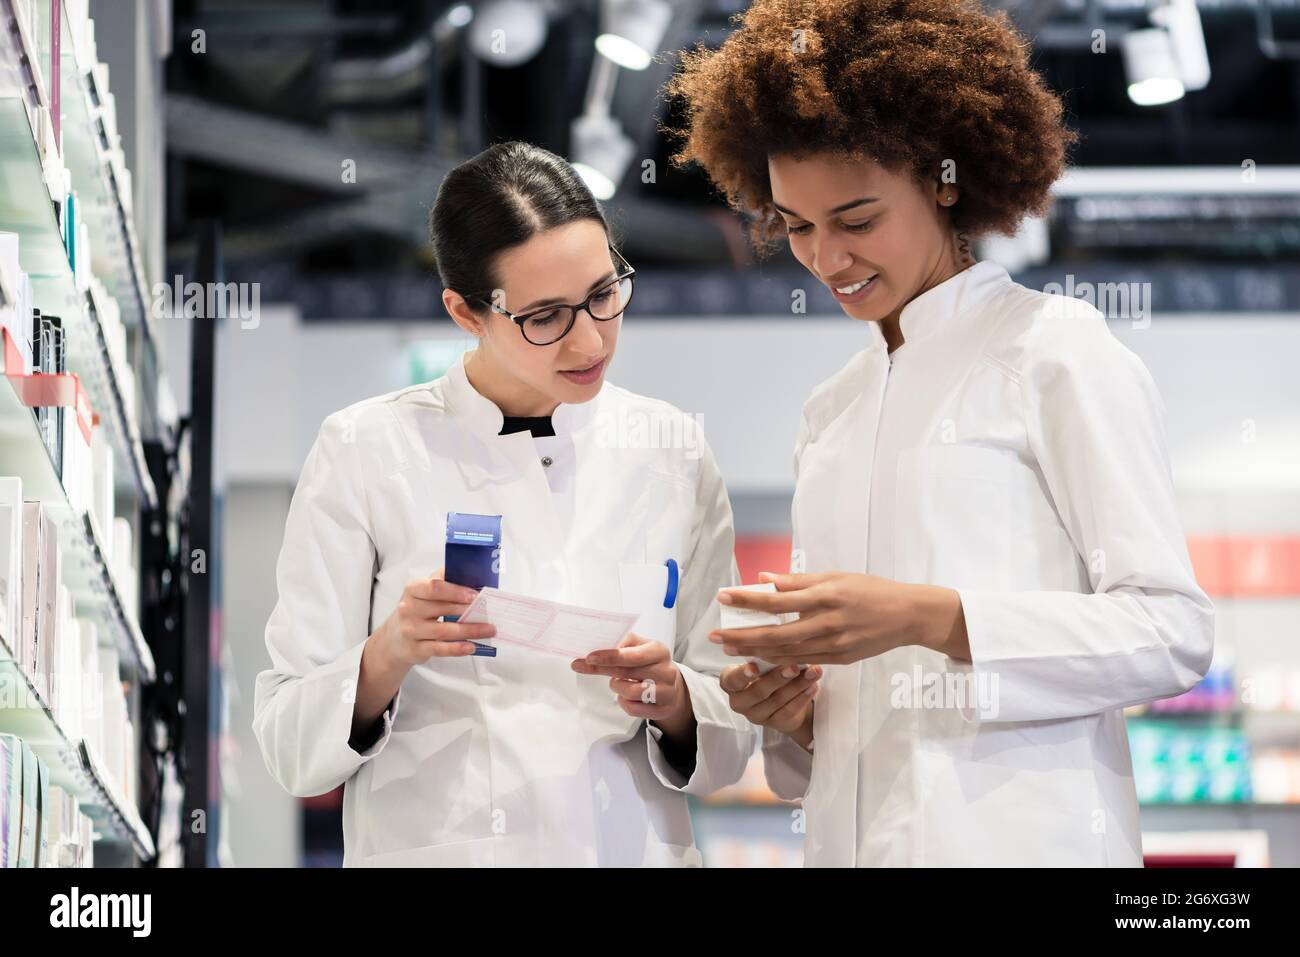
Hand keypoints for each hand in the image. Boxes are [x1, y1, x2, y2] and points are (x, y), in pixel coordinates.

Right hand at [375, 567, 496, 669]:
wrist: (393, 639)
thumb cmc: (415, 610)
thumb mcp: (422, 592)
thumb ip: (442, 581)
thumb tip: (470, 574)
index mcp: (413, 589)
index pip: (434, 587)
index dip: (456, 590)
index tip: (475, 594)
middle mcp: (409, 609)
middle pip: (442, 608)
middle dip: (468, 610)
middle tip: (489, 612)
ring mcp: (411, 630)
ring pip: (444, 630)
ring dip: (470, 630)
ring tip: (488, 629)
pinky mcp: (415, 649)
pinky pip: (440, 649)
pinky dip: (457, 648)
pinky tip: (471, 646)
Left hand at [570, 634, 693, 739]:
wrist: (673, 687)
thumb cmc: (650, 664)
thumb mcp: (642, 647)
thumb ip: (623, 644)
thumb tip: (600, 648)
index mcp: (659, 651)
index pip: (633, 655)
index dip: (610, 657)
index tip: (590, 657)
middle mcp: (666, 671)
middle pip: (627, 672)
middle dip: (603, 669)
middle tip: (583, 665)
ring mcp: (666, 692)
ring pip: (629, 692)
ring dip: (617, 687)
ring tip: (618, 682)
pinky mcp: (662, 709)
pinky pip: (633, 708)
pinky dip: (623, 702)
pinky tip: (626, 696)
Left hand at [709, 571, 968, 666]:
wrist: (908, 615)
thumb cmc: (869, 589)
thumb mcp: (836, 576)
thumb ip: (798, 581)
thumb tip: (763, 579)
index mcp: (825, 595)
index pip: (777, 599)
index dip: (747, 599)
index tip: (723, 597)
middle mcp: (827, 622)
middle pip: (775, 633)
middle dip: (742, 636)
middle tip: (715, 637)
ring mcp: (834, 644)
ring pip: (786, 652)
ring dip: (755, 651)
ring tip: (730, 649)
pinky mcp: (840, 658)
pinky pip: (803, 661)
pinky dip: (779, 660)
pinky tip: (761, 657)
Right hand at [720, 662, 819, 747]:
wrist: (782, 696)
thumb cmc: (767, 671)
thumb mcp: (761, 661)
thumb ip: (763, 655)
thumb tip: (780, 641)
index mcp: (730, 682)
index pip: (731, 680)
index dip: (742, 675)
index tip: (754, 667)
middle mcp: (739, 701)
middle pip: (757, 692)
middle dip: (777, 678)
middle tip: (794, 667)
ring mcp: (756, 716)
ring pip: (776, 701)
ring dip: (797, 685)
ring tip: (813, 671)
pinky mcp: (774, 724)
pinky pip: (789, 711)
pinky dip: (803, 697)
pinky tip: (813, 686)